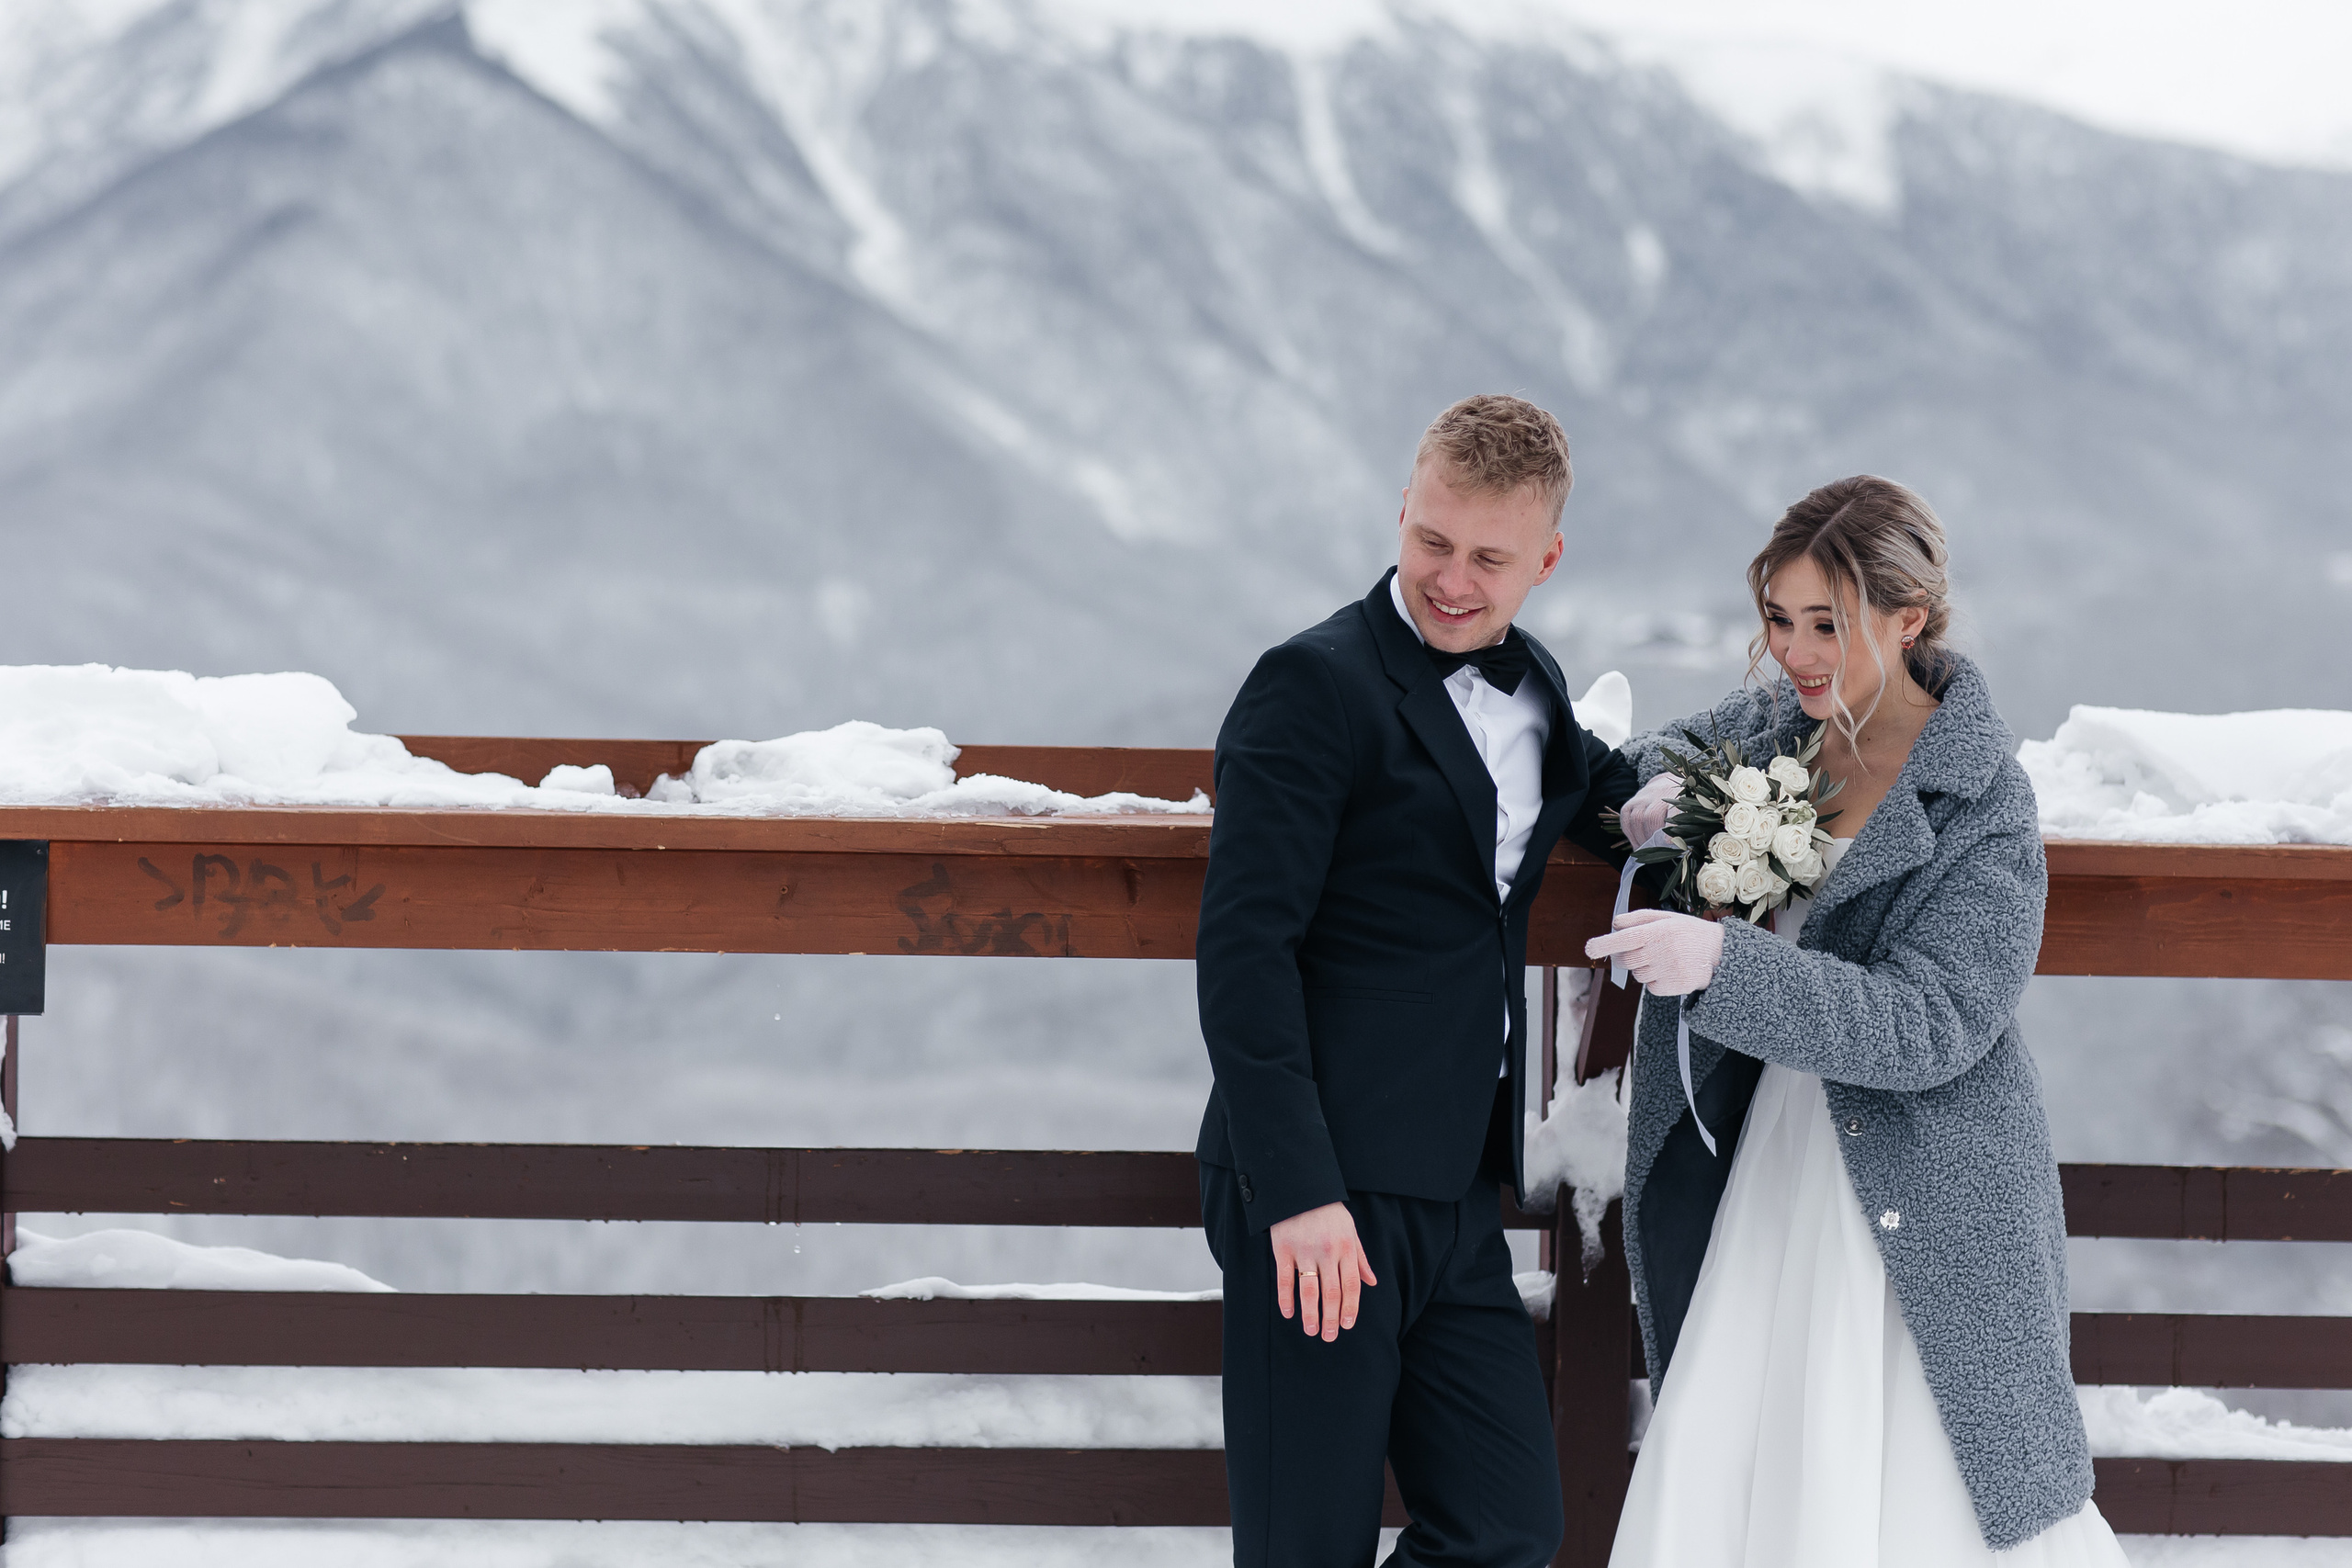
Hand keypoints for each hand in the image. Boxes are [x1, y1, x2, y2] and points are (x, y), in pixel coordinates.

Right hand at [1267, 1201, 1377, 1341]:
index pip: (1351, 1286)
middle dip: (1332, 1318)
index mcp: (1346, 1248)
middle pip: (1332, 1293)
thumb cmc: (1328, 1211)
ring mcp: (1304, 1251)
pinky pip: (1285, 1279)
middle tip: (1330, 1337)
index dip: (1350, 1309)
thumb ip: (1360, 1258)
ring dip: (1311, 1314)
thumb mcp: (1350, 1230)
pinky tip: (1289, 1313)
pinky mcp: (1283, 1249)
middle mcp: (1327, 1251)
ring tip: (1311, 1331)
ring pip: (1309, 1290)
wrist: (1301, 1188)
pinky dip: (1286, 1298)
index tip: (1347, 1326)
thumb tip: (1371, 1283)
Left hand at [1584, 907, 1724, 994]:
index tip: (1589, 949)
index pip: (1624, 938)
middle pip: (1625, 960)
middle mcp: (1661, 951)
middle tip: (1639, 951)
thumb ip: (1639, 919)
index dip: (1604, 944)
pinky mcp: (1673, 987)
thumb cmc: (1688, 933)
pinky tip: (1670, 970)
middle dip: (1624, 957)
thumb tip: (1614, 924)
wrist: (1721, 954)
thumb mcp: (1667, 918)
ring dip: (1643, 968)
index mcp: (1658, 931)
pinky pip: (1650, 987)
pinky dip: (1655, 981)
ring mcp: (1667, 970)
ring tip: (1664, 959)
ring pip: (1637, 975)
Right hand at [1618, 773, 1682, 845]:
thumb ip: (1684, 827)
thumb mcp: (1687, 811)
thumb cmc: (1679, 805)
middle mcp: (1658, 795)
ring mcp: (1642, 798)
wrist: (1665, 785)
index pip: (1673, 811)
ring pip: (1636, 819)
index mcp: (1677, 798)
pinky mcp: (1630, 803)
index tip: (1667, 842)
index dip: (1669, 826)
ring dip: (1640, 838)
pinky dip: (1630, 835)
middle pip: (1651, 817)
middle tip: (1656, 850)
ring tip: (1646, 850)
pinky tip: (1636, 845)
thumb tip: (1678, 848)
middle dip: (1652, 837)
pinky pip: (1625, 820)